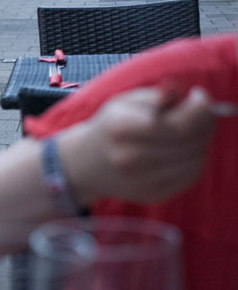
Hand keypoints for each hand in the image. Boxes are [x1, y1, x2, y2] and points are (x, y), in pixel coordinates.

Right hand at [57, 85, 215, 204]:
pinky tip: (182, 149)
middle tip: (198, 112)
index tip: (197, 96)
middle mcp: (128, 157)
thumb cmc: (112, 126)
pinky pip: (190, 175)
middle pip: (190, 140)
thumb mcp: (126, 102)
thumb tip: (184, 94)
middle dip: (203, 121)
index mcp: (120, 128)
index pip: (180, 123)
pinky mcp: (152, 194)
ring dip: (200, 141)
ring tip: (188, 130)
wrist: (87, 164)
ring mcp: (140, 180)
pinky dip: (194, 159)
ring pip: (194, 158)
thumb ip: (156, 95)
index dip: (199, 107)